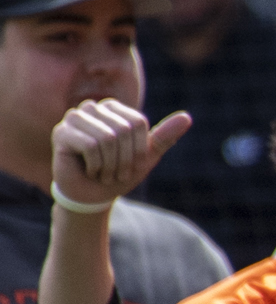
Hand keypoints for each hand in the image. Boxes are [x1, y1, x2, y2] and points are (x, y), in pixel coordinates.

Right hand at [52, 100, 189, 207]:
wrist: (93, 196)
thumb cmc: (119, 173)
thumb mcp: (147, 156)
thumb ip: (165, 136)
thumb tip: (186, 117)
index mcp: (114, 108)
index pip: (138, 122)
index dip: (140, 149)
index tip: (131, 164)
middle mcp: (92, 107)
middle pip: (124, 129)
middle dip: (125, 159)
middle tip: (115, 172)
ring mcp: (74, 118)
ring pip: (107, 137)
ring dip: (110, 164)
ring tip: (103, 172)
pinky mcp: (62, 132)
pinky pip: (91, 146)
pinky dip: (96, 165)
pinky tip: (89, 170)